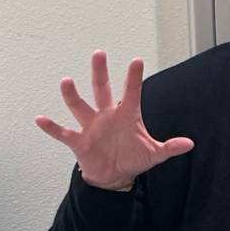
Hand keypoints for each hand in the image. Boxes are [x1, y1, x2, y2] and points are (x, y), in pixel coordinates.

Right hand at [34, 51, 195, 190]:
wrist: (114, 176)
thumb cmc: (132, 158)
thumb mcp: (154, 154)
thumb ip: (170, 147)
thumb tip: (190, 144)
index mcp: (127, 115)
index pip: (132, 92)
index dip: (134, 78)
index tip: (137, 60)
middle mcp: (107, 115)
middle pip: (102, 89)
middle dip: (100, 73)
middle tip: (99, 54)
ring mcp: (91, 126)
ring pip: (79, 106)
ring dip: (72, 95)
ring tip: (66, 81)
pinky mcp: (79, 141)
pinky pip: (63, 132)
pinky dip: (51, 127)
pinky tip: (40, 119)